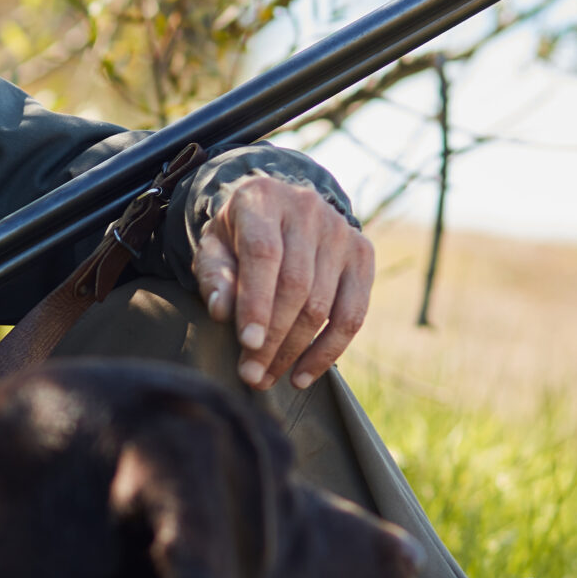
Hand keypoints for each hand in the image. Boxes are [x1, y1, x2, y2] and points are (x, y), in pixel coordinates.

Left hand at [195, 173, 374, 391]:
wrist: (277, 211)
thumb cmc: (236, 238)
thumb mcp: (213, 249)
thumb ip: (215, 277)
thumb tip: (221, 311)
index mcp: (263, 199)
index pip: (264, 254)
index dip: (257, 302)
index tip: (247, 344)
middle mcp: (308, 209)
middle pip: (296, 286)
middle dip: (273, 339)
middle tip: (250, 376)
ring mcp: (341, 231)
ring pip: (323, 305)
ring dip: (295, 352)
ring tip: (267, 378)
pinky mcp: (363, 253)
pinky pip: (353, 314)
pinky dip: (329, 351)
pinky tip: (303, 375)